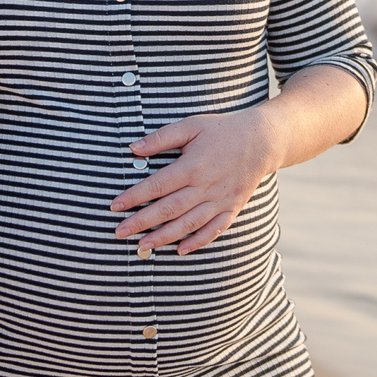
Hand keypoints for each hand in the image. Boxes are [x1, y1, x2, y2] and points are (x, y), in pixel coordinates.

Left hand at [111, 109, 284, 256]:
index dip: (134, 197)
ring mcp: (220, 200)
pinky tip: (180, 250)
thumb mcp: (191, 125)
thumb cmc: (222, 130)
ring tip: (143, 245)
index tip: (115, 206)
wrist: (262, 140)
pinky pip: (214, 230)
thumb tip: (133, 148)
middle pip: (169, 209)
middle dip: (142, 222)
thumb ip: (162, 138)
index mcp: (193, 166)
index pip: (157, 186)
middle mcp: (205, 186)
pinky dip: (198, 242)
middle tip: (120, 233)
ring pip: (188, 223)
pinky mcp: (232, 208)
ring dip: (164, 237)